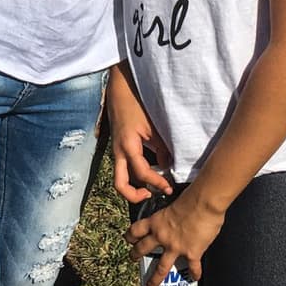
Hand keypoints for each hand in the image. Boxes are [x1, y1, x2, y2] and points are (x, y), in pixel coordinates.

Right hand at [109, 65, 171, 202]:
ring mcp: (116, 150)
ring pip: (121, 178)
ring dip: (134, 187)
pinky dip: (134, 174)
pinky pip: (124, 167)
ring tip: (152, 187)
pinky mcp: (118, 147)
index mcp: (128, 146)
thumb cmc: (137, 104)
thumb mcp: (153, 126)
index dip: (156, 182)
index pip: (142, 173)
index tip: (169, 187)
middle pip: (121, 185)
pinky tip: (150, 170)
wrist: (120, 89)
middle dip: (135, 196)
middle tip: (153, 194)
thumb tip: (169, 165)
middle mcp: (118, 152)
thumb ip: (162, 147)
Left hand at [126, 188, 224, 285]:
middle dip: (135, 255)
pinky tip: (195, 277)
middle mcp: (162, 235)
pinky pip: (192, 268)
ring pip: (161, 268)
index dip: (130, 235)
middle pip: (143, 249)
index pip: (137, 229)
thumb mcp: (173, 203)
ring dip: (154, 279)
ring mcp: (176, 247)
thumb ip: (171, 214)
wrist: (204, 202)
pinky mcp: (191, 253)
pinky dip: (194, 273)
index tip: (128, 239)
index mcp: (157, 221)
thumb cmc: (191, 197)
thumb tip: (175, 216)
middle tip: (133, 258)